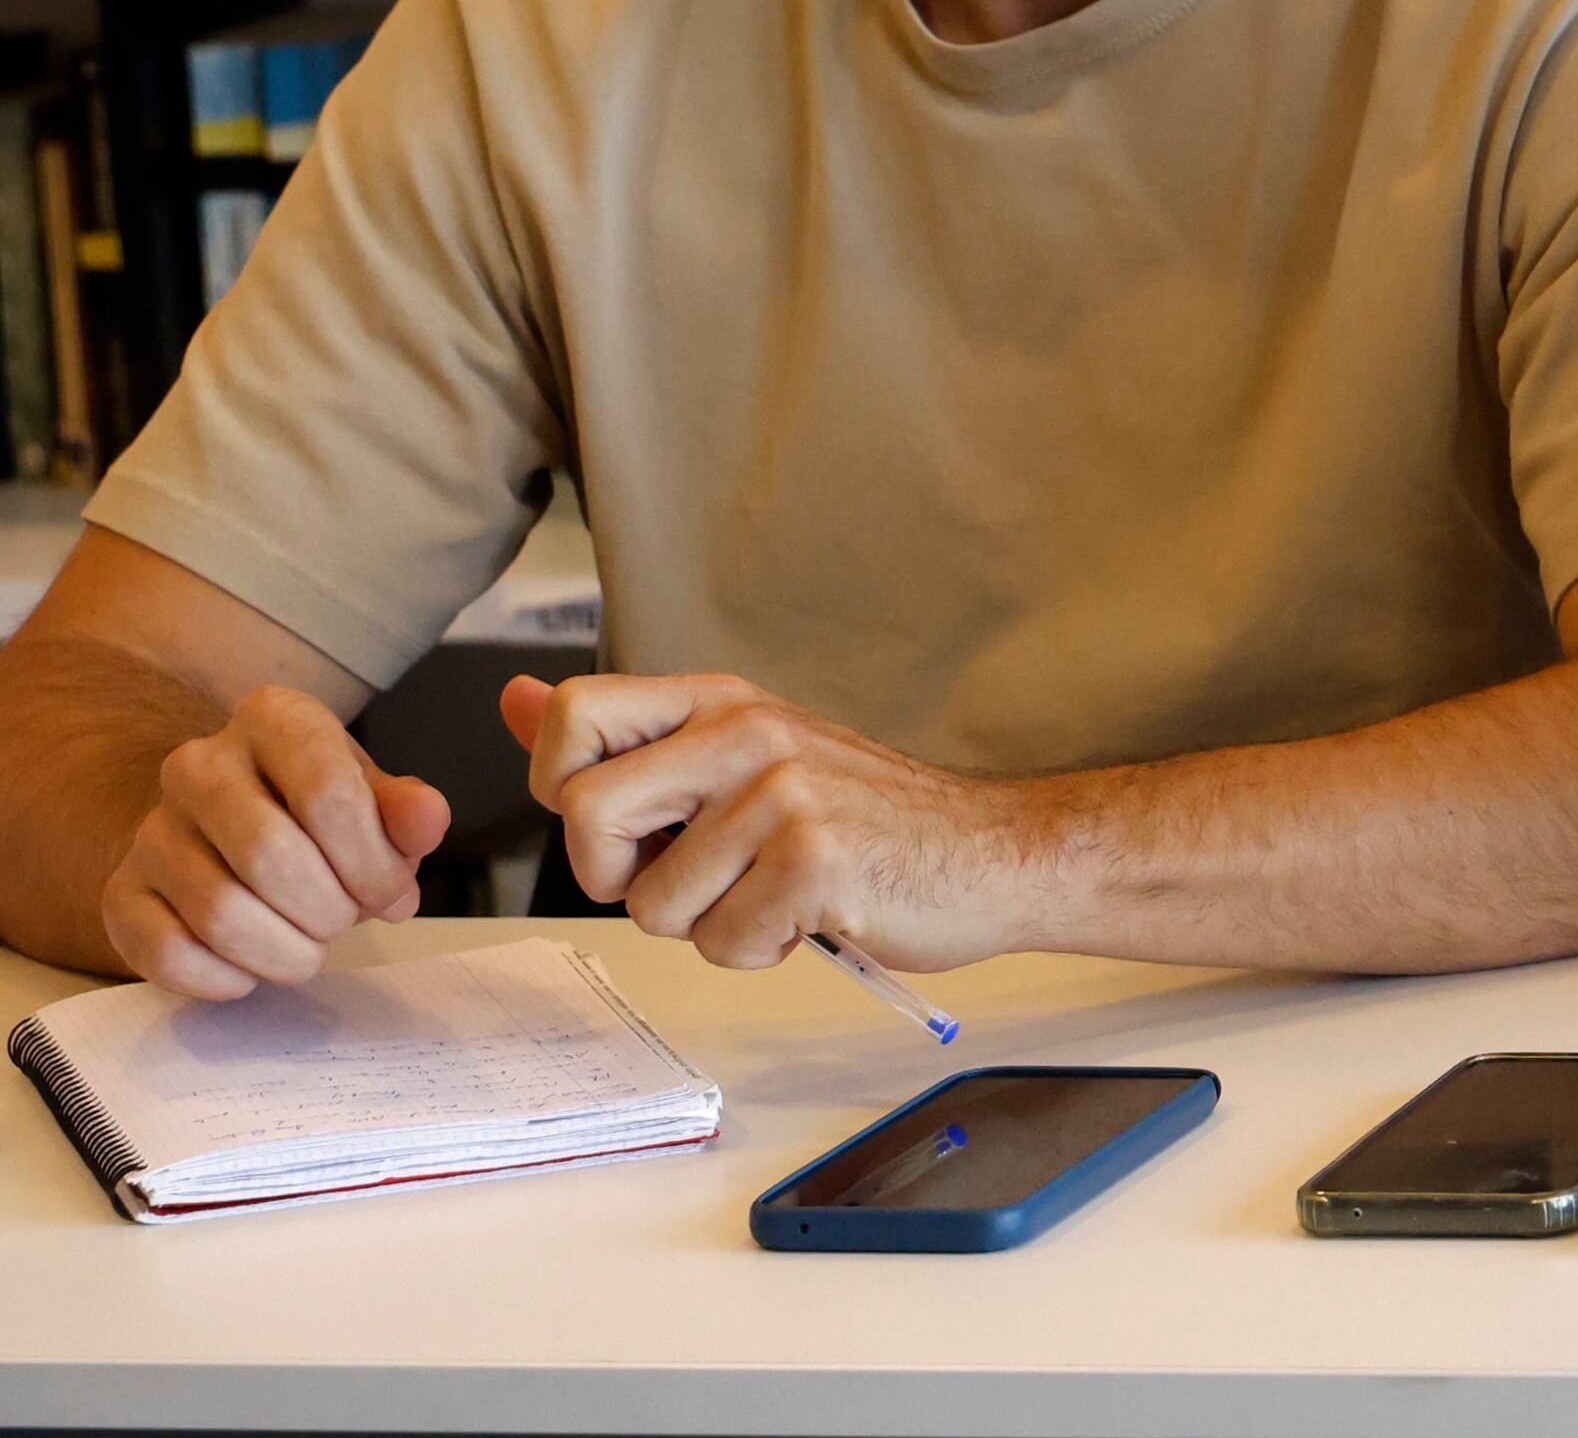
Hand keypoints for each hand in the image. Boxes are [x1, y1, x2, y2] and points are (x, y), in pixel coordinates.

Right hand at [99, 685, 446, 997]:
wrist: (229, 831)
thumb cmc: (318, 814)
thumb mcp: (376, 799)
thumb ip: (408, 811)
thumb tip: (424, 819)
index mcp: (273, 719)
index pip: (328, 794)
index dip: (373, 863)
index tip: (393, 894)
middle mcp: (198, 764)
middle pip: (270, 854)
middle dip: (329, 908)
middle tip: (347, 919)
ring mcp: (150, 830)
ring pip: (220, 913)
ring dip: (286, 950)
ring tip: (310, 945)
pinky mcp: (120, 894)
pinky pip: (170, 954)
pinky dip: (229, 977)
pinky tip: (257, 965)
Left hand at [508, 671, 1024, 971]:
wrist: (990, 853)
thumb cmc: (861, 820)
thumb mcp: (741, 758)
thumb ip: (628, 738)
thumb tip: (515, 698)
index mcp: (721, 701)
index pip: (573, 714)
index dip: (566, 789)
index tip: (633, 824)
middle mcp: (747, 730)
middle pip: (586, 815)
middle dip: (621, 878)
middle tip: (698, 877)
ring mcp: (784, 791)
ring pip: (652, 904)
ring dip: (707, 926)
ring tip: (774, 894)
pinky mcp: (816, 857)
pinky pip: (722, 942)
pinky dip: (760, 951)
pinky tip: (811, 917)